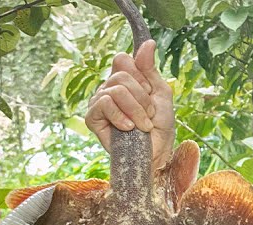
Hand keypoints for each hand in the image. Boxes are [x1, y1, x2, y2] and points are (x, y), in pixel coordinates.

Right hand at [86, 39, 175, 171]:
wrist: (157, 153)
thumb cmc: (160, 126)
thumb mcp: (161, 93)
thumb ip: (150, 69)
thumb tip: (149, 43)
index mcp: (123, 79)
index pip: (123, 59)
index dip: (141, 77)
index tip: (150, 93)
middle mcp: (108, 87)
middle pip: (122, 75)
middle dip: (143, 98)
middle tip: (148, 115)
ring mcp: (98, 102)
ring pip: (116, 90)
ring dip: (136, 110)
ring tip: (141, 125)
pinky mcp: (92, 118)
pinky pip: (104, 104)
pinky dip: (121, 117)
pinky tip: (128, 128)